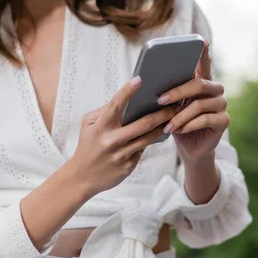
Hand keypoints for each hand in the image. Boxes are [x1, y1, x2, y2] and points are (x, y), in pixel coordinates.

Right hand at [67, 76, 179, 196]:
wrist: (82, 178)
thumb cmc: (87, 145)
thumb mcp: (88, 125)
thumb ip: (105, 111)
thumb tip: (127, 100)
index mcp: (100, 127)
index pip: (115, 105)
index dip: (127, 91)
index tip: (139, 79)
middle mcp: (112, 140)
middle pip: (143, 124)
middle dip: (162, 113)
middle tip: (176, 103)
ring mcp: (121, 154)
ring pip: (148, 137)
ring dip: (164, 126)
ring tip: (175, 116)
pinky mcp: (128, 166)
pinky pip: (143, 149)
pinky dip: (152, 140)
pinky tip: (163, 132)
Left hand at [157, 41, 229, 160]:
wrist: (190, 148)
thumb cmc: (177, 123)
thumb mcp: (170, 107)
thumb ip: (168, 93)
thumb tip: (150, 83)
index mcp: (202, 82)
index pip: (204, 64)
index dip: (204, 53)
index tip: (203, 41)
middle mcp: (215, 90)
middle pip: (199, 84)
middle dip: (178, 91)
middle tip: (160, 100)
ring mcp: (222, 105)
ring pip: (200, 104)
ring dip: (180, 115)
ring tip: (167, 125)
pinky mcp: (224, 121)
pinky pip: (205, 119)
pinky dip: (188, 125)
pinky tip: (178, 130)